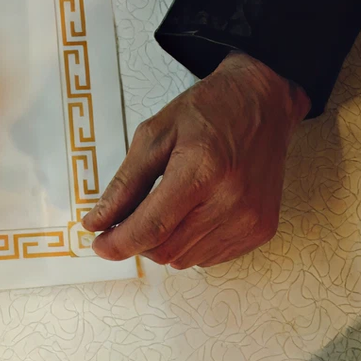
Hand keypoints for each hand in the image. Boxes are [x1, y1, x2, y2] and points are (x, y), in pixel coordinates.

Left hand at [84, 52, 310, 268]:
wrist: (264, 101)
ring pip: (183, 260)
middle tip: (133, 217)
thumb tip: (96, 224)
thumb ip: (124, 185)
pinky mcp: (260, 230)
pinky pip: (207, 258)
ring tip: (172, 207)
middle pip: (164, 250)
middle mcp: (231, 200)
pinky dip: (191, 243)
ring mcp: (249, 219)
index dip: (118, 243)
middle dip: (138, 241)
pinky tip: (196, 212)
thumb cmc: (209, 111)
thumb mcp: (155, 136)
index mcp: (202, 170)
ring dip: (165, 242)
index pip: (151, 228)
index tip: (99, 243)